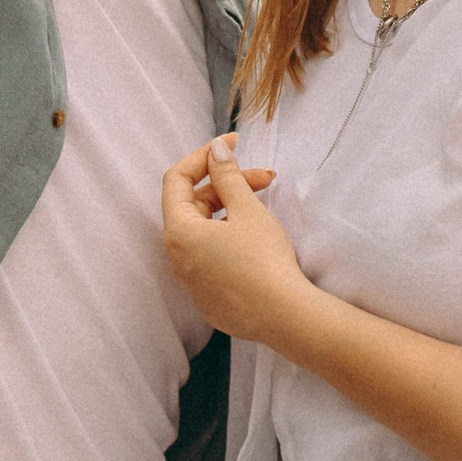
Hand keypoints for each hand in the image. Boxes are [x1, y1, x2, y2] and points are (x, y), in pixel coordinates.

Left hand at [160, 138, 307, 348]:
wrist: (285, 316)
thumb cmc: (264, 260)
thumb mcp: (246, 209)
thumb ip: (227, 175)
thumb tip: (215, 150)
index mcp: (179, 232)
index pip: (177, 180)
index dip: (203, 156)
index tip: (232, 144)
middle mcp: (177, 258)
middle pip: (193, 205)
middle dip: (227, 184)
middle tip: (265, 177)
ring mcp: (192, 281)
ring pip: (204, 232)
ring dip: (230, 210)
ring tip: (265, 204)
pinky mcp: (209, 298)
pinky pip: (212, 257)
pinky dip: (230, 238)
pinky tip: (257, 236)